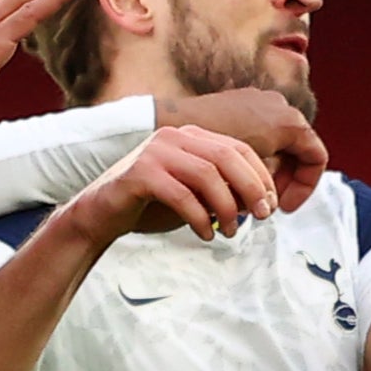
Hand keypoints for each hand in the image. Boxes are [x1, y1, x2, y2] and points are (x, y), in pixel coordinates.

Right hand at [63, 126, 277, 245]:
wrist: (99, 215)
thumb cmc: (149, 206)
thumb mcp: (194, 195)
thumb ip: (222, 192)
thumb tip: (260, 203)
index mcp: (189, 136)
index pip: (237, 149)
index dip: (260, 176)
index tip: (270, 205)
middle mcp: (174, 137)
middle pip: (227, 156)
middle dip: (251, 187)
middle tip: (262, 216)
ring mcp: (155, 152)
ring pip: (207, 174)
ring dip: (227, 206)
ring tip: (232, 232)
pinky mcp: (139, 174)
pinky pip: (182, 195)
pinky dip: (200, 218)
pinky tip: (207, 234)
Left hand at [157, 88, 328, 210]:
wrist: (172, 122)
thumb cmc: (210, 151)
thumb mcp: (247, 177)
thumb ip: (267, 185)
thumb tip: (268, 202)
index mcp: (290, 122)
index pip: (315, 158)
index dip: (304, 187)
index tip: (284, 207)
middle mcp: (280, 105)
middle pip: (297, 151)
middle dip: (283, 181)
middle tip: (265, 205)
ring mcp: (261, 100)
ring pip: (277, 143)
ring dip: (266, 170)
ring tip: (246, 192)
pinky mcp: (241, 101)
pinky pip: (260, 131)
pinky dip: (253, 155)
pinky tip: (232, 174)